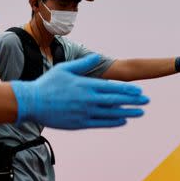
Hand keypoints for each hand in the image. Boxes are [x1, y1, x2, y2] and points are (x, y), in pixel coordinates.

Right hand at [10, 54, 148, 128]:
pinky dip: (114, 122)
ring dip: (128, 112)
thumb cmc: (47, 84)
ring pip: (111, 113)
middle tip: (146, 101)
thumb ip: (83, 64)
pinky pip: (101, 123)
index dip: (128, 90)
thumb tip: (97, 57)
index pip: (112, 87)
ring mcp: (85, 112)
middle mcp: (88, 99)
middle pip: (116, 100)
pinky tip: (123, 120)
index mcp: (86, 85)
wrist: (32, 102)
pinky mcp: (79, 123)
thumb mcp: (65, 69)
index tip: (139, 91)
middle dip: (133, 101)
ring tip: (140, 113)